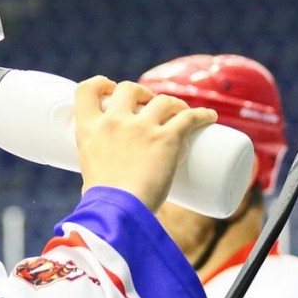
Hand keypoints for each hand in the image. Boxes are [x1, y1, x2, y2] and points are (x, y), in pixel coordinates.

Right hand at [73, 76, 217, 211]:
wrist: (118, 213)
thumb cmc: (103, 205)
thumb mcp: (91, 175)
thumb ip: (102, 169)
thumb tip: (114, 183)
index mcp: (89, 129)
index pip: (86, 90)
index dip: (100, 83)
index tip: (110, 89)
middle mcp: (114, 121)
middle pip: (128, 88)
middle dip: (140, 92)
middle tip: (149, 105)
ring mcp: (141, 127)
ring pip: (162, 100)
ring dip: (173, 103)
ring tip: (180, 112)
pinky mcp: (167, 138)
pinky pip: (190, 117)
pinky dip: (203, 115)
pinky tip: (210, 117)